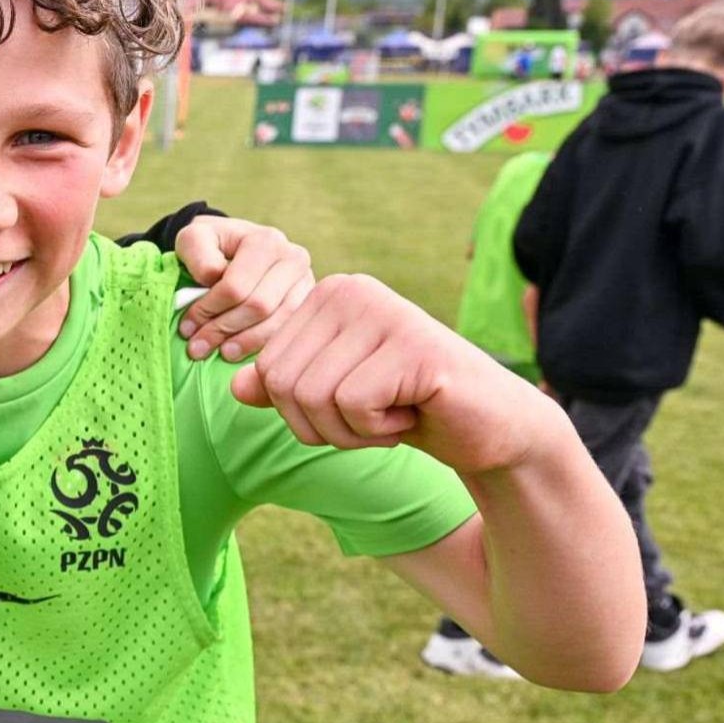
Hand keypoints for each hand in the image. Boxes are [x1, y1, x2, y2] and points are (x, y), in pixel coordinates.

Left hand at [173, 217, 315, 362]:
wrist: (233, 248)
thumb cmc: (211, 247)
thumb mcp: (193, 238)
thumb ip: (197, 252)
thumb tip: (213, 277)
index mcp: (266, 241)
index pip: (236, 286)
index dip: (208, 311)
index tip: (186, 327)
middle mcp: (293, 259)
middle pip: (258, 307)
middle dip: (223, 330)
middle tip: (197, 348)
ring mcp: (306, 283)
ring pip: (276, 324)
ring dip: (243, 343)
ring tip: (219, 352)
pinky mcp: (307, 306)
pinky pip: (287, 334)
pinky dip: (261, 347)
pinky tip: (241, 354)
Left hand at [230, 274, 556, 474]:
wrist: (488, 428)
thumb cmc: (405, 409)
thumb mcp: (332, 399)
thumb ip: (283, 389)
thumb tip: (235, 388)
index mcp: (327, 296)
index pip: (266, 370)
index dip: (299, 413)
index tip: (351, 406)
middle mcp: (352, 291)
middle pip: (283, 384)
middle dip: (322, 425)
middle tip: (373, 419)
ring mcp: (385, 312)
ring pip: (314, 397)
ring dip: (351, 431)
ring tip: (394, 414)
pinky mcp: (413, 345)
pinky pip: (353, 405)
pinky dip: (378, 430)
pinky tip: (413, 412)